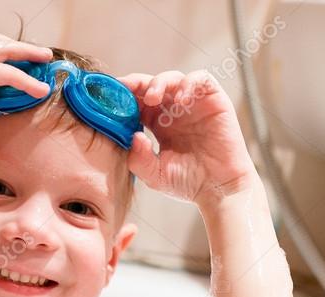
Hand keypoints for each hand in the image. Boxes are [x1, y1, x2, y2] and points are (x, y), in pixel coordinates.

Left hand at [119, 70, 258, 207]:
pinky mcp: (214, 101)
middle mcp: (173, 111)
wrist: (219, 189)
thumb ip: (138, 159)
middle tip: (124, 90)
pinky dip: (188, 83)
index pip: (136, 102)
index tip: (106, 99)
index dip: (122, 98)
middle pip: (150, 85)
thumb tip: (133, 137)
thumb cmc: (188, 183)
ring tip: (150, 98)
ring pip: (173, 78)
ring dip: (159, 82)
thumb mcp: (154, 175)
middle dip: (136, 84)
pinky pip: (201, 79)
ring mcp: (193, 104)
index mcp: (156, 124)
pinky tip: (180, 100)